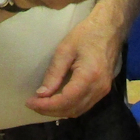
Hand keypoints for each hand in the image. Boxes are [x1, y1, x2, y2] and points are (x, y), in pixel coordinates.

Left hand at [27, 0, 121, 118]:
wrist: (110, 28)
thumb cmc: (86, 34)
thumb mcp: (65, 49)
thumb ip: (54, 73)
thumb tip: (41, 94)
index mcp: (89, 77)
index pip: (65, 100)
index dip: (46, 105)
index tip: (30, 102)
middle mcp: (98, 88)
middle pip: (71, 110)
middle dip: (50, 110)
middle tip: (32, 104)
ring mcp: (103, 90)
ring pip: (79, 111)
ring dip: (59, 111)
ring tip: (42, 104)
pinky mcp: (104, 89)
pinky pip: (85, 105)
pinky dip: (69, 107)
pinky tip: (57, 101)